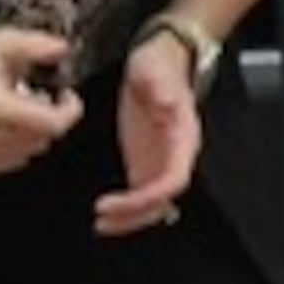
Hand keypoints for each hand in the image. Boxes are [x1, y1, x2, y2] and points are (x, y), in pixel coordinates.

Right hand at [0, 23, 83, 177]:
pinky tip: (1, 123)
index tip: (67, 97)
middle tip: (33, 94)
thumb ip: (42, 46)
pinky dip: (14, 145)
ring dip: (30, 132)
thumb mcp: (10, 41)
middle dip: (47, 117)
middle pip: (43, 139)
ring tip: (14, 107)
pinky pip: (11, 161)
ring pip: (29, 151)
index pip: (52, 125)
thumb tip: (63, 50)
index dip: (69, 110)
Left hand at [95, 30, 202, 237]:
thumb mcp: (154, 68)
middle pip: (163, 199)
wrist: (158, 60)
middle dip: (135, 215)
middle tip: (102, 218)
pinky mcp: (146, 161)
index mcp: (183, 137)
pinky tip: (104, 213)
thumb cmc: (158, 64)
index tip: (120, 202)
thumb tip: (167, 103)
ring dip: (129, 219)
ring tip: (100, 223)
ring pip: (153, 204)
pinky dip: (125, 210)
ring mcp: (160, 161)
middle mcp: (176, 155)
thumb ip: (160, 85)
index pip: (174, 179)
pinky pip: (140, 196)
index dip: (149, 197)